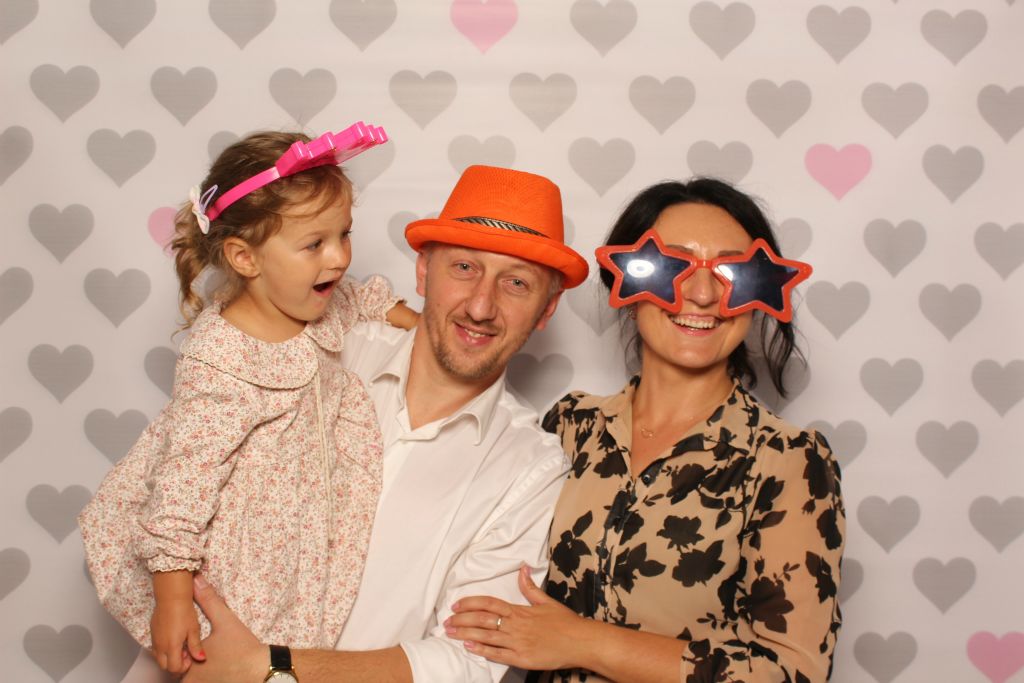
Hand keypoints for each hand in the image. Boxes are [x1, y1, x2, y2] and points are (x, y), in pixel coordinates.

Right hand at [151, 571, 204, 674]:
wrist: (172, 596)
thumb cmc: (184, 611)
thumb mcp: (193, 630)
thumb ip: (195, 646)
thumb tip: (200, 658)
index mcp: (171, 647)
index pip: (174, 668)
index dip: (183, 667)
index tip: (190, 658)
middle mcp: (160, 646)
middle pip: (164, 666)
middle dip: (175, 664)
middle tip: (185, 653)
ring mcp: (155, 639)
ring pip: (158, 657)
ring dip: (168, 656)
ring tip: (180, 645)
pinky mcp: (152, 633)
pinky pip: (155, 648)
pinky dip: (163, 649)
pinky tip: (173, 638)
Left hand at [182, 574, 266, 682]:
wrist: (261, 669)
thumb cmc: (242, 647)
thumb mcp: (226, 620)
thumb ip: (209, 600)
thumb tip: (197, 580)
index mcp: (189, 663)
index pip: (172, 658)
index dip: (178, 649)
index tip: (186, 643)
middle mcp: (192, 680)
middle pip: (179, 671)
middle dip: (185, 661)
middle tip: (203, 652)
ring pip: (190, 679)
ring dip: (195, 671)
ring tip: (212, 661)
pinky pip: (203, 682)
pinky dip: (206, 677)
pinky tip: (218, 670)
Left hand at [445, 565, 588, 670]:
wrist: (581, 642)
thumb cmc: (565, 622)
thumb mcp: (546, 601)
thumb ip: (530, 587)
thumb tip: (523, 568)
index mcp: (520, 610)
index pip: (489, 603)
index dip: (470, 603)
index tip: (456, 605)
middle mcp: (516, 625)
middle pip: (482, 619)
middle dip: (462, 620)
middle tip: (447, 621)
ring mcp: (518, 642)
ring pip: (486, 636)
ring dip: (466, 635)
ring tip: (450, 633)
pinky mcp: (522, 658)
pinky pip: (497, 654)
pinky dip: (482, 650)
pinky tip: (469, 648)